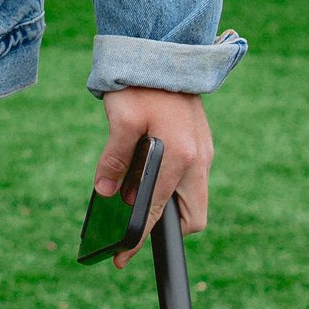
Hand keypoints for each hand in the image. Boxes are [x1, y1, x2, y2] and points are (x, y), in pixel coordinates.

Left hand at [93, 88, 213, 263]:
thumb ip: (114, 160)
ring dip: (169, 206)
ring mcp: (204, 152)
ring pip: (194, 198)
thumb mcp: (120, 121)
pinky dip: (172, 187)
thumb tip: (104, 194)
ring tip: (136, 203)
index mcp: (180, 156)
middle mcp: (199, 159)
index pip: (159, 212)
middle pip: (192, 217)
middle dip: (167, 229)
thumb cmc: (140, 85)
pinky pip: (191, 178)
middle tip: (135, 230)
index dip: (139, 239)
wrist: (164, 51)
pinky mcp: (202, 144)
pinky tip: (148, 177)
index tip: (122, 257)